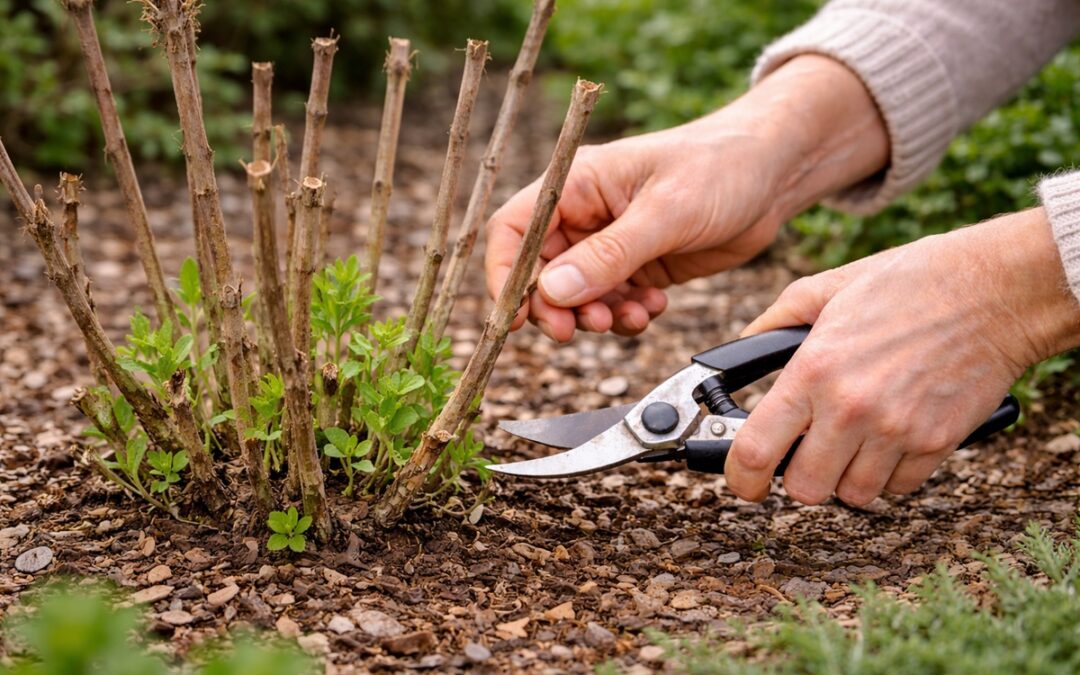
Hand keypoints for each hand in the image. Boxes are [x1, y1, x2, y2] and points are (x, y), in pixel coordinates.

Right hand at [485, 55, 888, 341]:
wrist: (774, 173)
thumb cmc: (720, 167)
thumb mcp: (665, 211)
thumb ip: (609, 255)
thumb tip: (553, 292)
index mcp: (576, 184)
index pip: (513, 230)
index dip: (504, 275)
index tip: (515, 316)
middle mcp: (585, 215)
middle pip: (541, 273)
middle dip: (557, 307)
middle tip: (579, 330)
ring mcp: (611, 244)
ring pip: (578, 296)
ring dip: (596, 316)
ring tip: (629, 317)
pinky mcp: (638, 267)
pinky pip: (613, 302)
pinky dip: (626, 315)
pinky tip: (653, 307)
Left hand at [726, 208, 1079, 505]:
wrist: (994, 290)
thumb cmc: (910, 282)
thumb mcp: (828, 288)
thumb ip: (776, 320)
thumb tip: (743, 344)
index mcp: (814, 370)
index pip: (756, 450)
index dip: (741, 477)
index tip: (744, 481)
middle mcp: (851, 408)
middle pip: (803, 489)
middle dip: (798, 477)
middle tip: (806, 453)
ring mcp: (896, 431)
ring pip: (852, 495)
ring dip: (845, 476)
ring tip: (852, 440)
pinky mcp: (936, 444)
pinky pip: (898, 488)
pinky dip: (889, 473)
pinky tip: (890, 438)